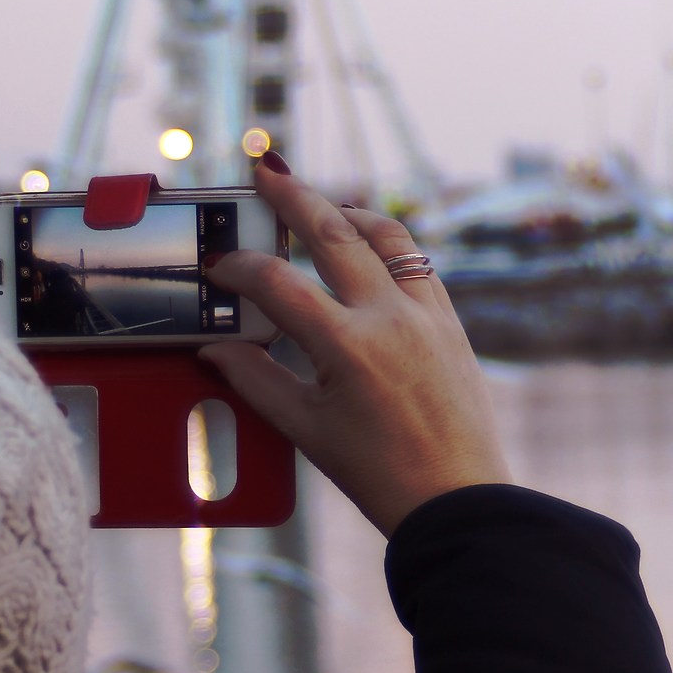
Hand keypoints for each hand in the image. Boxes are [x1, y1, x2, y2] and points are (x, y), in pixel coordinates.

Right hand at [200, 162, 509, 536]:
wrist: (459, 499)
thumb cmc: (381, 475)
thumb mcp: (307, 430)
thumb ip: (255, 381)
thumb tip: (214, 350)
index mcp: (347, 346)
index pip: (277, 284)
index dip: (238, 269)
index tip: (216, 268)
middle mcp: (391, 317)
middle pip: (334, 232)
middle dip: (294, 197)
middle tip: (265, 172)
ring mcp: (428, 315)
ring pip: (388, 236)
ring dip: (349, 213)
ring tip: (321, 207)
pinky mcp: (451, 323)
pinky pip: (418, 265)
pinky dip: (389, 247)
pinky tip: (370, 251)